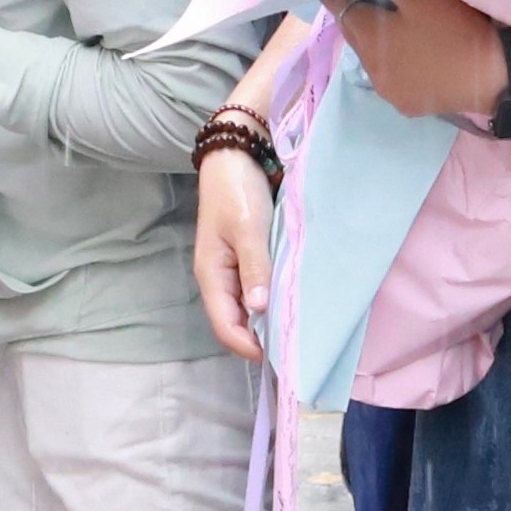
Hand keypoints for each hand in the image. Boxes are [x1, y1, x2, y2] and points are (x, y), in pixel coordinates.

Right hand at [193, 150, 274, 363]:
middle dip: (261, 339)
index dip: (249, 347)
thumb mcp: (248, 228)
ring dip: (269, 320)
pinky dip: (273, 300)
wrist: (236, 155)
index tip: (280, 355)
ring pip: (249, 309)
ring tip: (298, 329)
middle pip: (237, 323)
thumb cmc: (237, 191)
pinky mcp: (247, 259)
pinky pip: (258, 290)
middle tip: (295, 347)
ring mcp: (233, 270)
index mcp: (212, 276)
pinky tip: (293, 302)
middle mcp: (220, 279)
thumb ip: (255, 268)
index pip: (226, 327)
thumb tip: (261, 309)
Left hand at [331, 0, 510, 124]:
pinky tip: (408, 57)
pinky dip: (393, 65)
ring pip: (371, 61)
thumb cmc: (454, 26)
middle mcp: (370, 69)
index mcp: (368, 38)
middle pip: (355, 36)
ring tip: (388, 28)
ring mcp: (388, 92)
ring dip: (374, 44)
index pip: (341, 9)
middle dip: (355, 17)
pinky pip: (391, 79)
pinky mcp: (408, 105)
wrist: (493, 74)